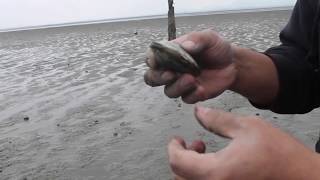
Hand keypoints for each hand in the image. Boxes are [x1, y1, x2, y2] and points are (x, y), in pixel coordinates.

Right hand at [144, 29, 236, 103]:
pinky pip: (186, 99)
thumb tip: (185, 46)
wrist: (232, 63)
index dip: (151, 60)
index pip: (152, 58)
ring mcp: (180, 84)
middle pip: (152, 78)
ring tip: (191, 78)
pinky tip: (201, 88)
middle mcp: (171, 70)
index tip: (156, 61)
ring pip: (169, 91)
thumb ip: (197, 39)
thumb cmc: (216, 48)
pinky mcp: (192, 94)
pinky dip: (192, 95)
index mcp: (170, 54)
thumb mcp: (209, 38)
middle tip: (169, 74)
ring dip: (177, 86)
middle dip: (158, 78)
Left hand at [168, 105, 319, 179]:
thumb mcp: (247, 127)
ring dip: (191, 168)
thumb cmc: (279, 154)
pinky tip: (216, 162)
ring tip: (205, 150)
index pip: (177, 162)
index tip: (177, 138)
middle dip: (182, 157)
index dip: (174, 147)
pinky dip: (202, 176)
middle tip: (194, 143)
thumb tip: (198, 112)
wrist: (303, 177)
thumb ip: (217, 120)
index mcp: (216, 172)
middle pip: (180, 178)